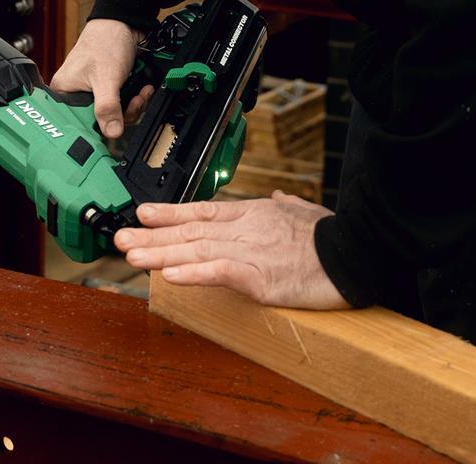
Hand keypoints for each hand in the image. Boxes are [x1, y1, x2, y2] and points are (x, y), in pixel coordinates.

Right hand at [50, 18, 149, 139]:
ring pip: (112, 114)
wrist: (125, 23)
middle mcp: (76, 93)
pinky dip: (133, 99)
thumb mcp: (106, 78)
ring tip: (139, 94)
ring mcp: (93, 91)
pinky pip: (120, 104)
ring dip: (131, 107)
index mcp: (64, 92)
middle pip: (96, 121)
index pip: (75, 124)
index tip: (112, 128)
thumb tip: (112, 132)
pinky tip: (141, 89)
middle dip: (119, 115)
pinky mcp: (108, 88)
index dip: (95, 129)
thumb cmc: (105, 41)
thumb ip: (107, 107)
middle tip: (131, 104)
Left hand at [114, 191, 349, 308]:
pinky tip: (170, 275)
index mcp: (254, 214)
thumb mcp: (305, 211)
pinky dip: (194, 273)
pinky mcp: (261, 277)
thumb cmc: (332, 235)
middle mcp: (245, 229)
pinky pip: (220, 273)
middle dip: (152, 236)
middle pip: (190, 231)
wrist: (356, 251)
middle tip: (119, 239)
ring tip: (132, 256)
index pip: (203, 211)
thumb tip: (276, 198)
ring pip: (196, 250)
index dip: (169, 213)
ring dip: (161, 254)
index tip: (142, 213)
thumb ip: (286, 205)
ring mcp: (251, 252)